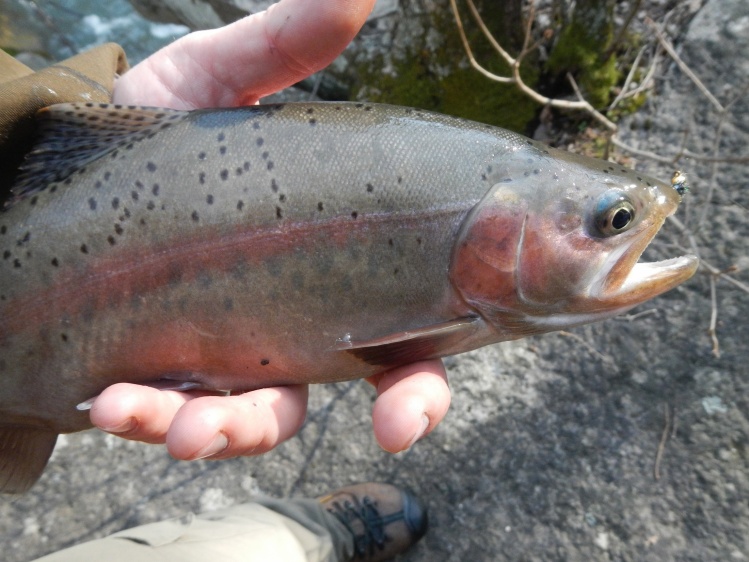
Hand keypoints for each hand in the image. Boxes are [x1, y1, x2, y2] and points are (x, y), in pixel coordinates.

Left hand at [92, 0, 451, 459]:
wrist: (48, 184)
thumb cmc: (147, 142)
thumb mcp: (213, 83)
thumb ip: (283, 48)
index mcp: (326, 266)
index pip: (402, 329)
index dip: (424, 376)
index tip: (426, 398)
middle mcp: (290, 321)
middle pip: (363, 388)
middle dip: (394, 415)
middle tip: (397, 432)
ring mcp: (223, 357)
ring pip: (257, 420)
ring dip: (232, 434)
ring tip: (191, 430)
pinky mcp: (157, 375)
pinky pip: (166, 415)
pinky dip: (146, 418)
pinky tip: (114, 400)